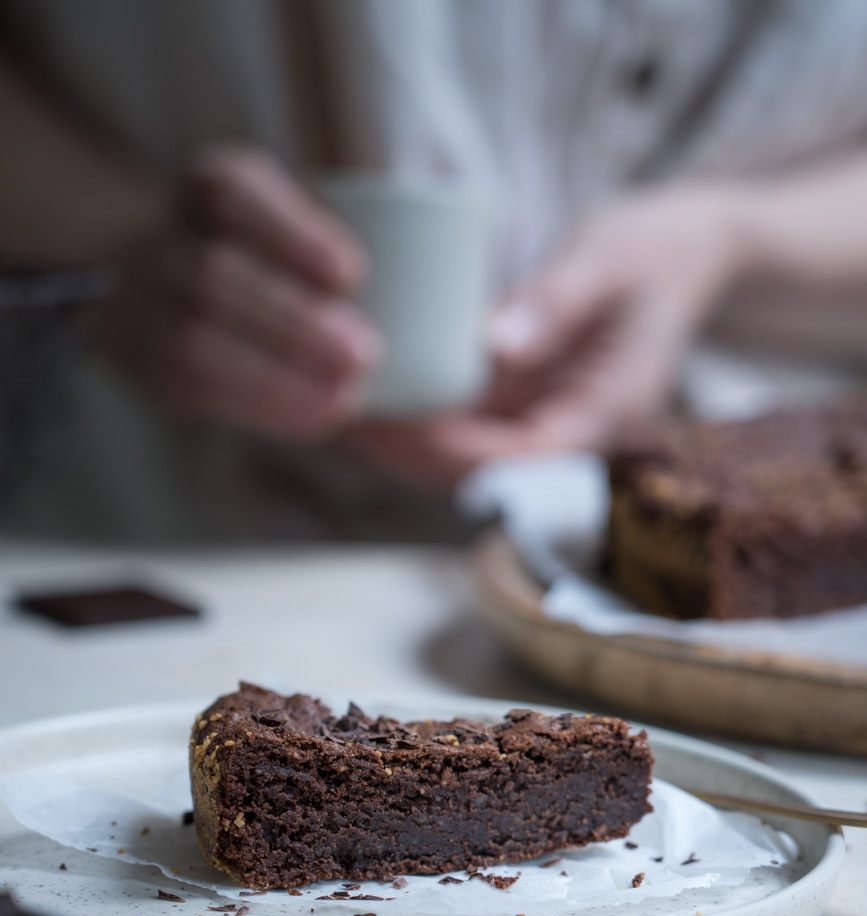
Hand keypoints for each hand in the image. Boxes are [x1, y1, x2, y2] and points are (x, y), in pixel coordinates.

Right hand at [93, 145, 382, 436]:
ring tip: (345, 400)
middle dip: (292, 319)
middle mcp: (165, 242)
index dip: (291, 232)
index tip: (353, 273)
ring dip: (276, 375)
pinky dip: (260, 408)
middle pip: (216, 276)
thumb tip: (461, 305)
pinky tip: (316, 421)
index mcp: (208, 190)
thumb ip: (357, 246)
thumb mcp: (292, 222)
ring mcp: (146, 308)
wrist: (161, 287)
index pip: (234, 195)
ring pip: (196, 343)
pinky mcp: (149, 368)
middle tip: (365, 354)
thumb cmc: (271, 256)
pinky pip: (197, 392)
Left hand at [349, 184, 745, 486]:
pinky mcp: (520, 402)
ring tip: (333, 401)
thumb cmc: (655, 249)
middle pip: (478, 471)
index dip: (447, 452)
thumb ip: (559, 301)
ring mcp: (542, 420)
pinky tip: (367, 384)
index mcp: (605, 414)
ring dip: (401, 439)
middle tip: (335, 412)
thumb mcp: (611, 258)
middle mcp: (569, 432)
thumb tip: (495, 346)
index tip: (386, 423)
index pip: (518, 461)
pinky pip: (462, 423)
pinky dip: (416, 411)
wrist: (684, 252)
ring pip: (462, 455)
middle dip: (406, 453)